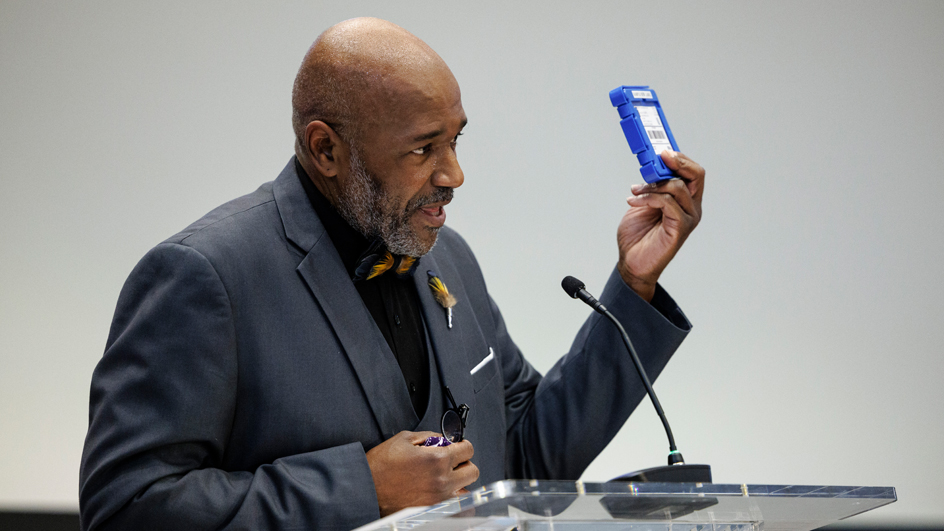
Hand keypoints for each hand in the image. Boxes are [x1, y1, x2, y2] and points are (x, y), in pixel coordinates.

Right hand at [366, 431, 478, 516]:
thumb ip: (430, 436)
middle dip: (463, 462)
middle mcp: (442, 480)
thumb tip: (444, 439)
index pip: (468, 449)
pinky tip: (441, 491)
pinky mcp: (434, 510)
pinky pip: (456, 506)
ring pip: (466, 489)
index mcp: (437, 459)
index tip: (457, 446)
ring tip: (444, 477)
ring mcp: (440, 498)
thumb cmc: (380, 466)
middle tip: (452, 460)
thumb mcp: (404, 439)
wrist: (366, 489)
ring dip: (459, 481)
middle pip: (472, 470)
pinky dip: (452, 498)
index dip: (462, 444)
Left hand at [617, 150, 703, 300]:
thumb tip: (652, 168)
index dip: (680, 158)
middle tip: (660, 156)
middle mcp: (691, 207)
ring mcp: (688, 218)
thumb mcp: (643, 203)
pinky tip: (634, 201)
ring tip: (635, 191)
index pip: (693, 172)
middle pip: (696, 175)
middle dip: (678, 161)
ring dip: (653, 185)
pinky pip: (668, 203)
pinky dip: (649, 198)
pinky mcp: (681, 228)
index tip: (662, 150)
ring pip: (678, 187)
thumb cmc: (638, 235)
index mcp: (685, 200)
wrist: (632, 262)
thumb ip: (652, 187)